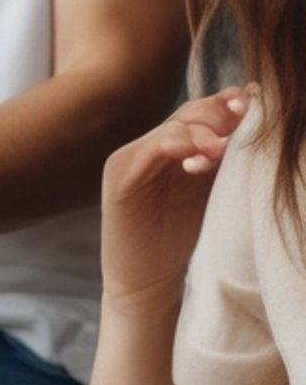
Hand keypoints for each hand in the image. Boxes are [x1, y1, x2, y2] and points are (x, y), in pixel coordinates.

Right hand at [99, 87, 249, 311]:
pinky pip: (153, 147)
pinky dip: (179, 147)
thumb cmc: (184, 239)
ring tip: (223, 152)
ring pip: (176, 125)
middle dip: (223, 116)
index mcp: (180, 146)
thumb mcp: (216, 189)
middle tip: (242, 132)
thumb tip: (265, 116)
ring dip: (205, 132)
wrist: (146, 280)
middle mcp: (154, 145)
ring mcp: (133, 157)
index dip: (234, 104)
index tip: (260, 110)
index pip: (209, 109)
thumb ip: (232, 156)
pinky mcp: (119, 174)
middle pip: (194, 111)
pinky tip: (198, 164)